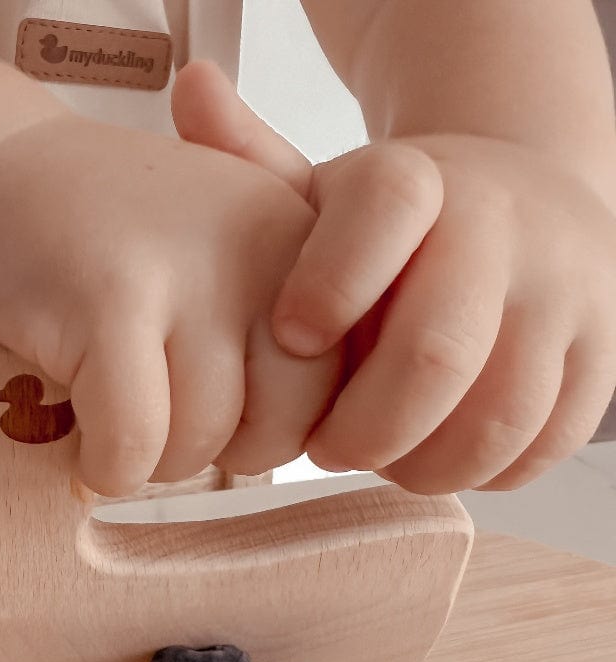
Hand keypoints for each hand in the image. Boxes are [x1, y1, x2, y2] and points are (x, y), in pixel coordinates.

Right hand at [0, 112, 343, 495]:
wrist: (3, 173)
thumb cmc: (114, 248)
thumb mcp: (224, 269)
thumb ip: (277, 343)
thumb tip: (315, 448)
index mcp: (309, 242)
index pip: (332, 396)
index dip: (262, 430)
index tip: (205, 403)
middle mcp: (268, 245)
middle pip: (280, 427)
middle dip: (217, 453)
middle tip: (160, 425)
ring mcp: (189, 269)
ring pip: (203, 441)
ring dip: (149, 462)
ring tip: (110, 416)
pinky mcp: (112, 300)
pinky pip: (133, 441)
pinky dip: (104, 464)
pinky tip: (80, 439)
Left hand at [173, 60, 615, 493]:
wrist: (516, 217)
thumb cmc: (386, 233)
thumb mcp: (319, 195)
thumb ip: (253, 163)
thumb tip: (191, 87)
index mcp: (422, 179)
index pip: (386, 209)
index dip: (328, 286)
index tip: (291, 337)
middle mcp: (509, 224)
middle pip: (437, 355)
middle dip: (363, 429)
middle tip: (325, 446)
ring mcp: (569, 292)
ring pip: (496, 418)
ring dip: (420, 464)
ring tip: (381, 455)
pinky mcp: (604, 356)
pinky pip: (542, 446)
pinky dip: (478, 470)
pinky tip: (435, 451)